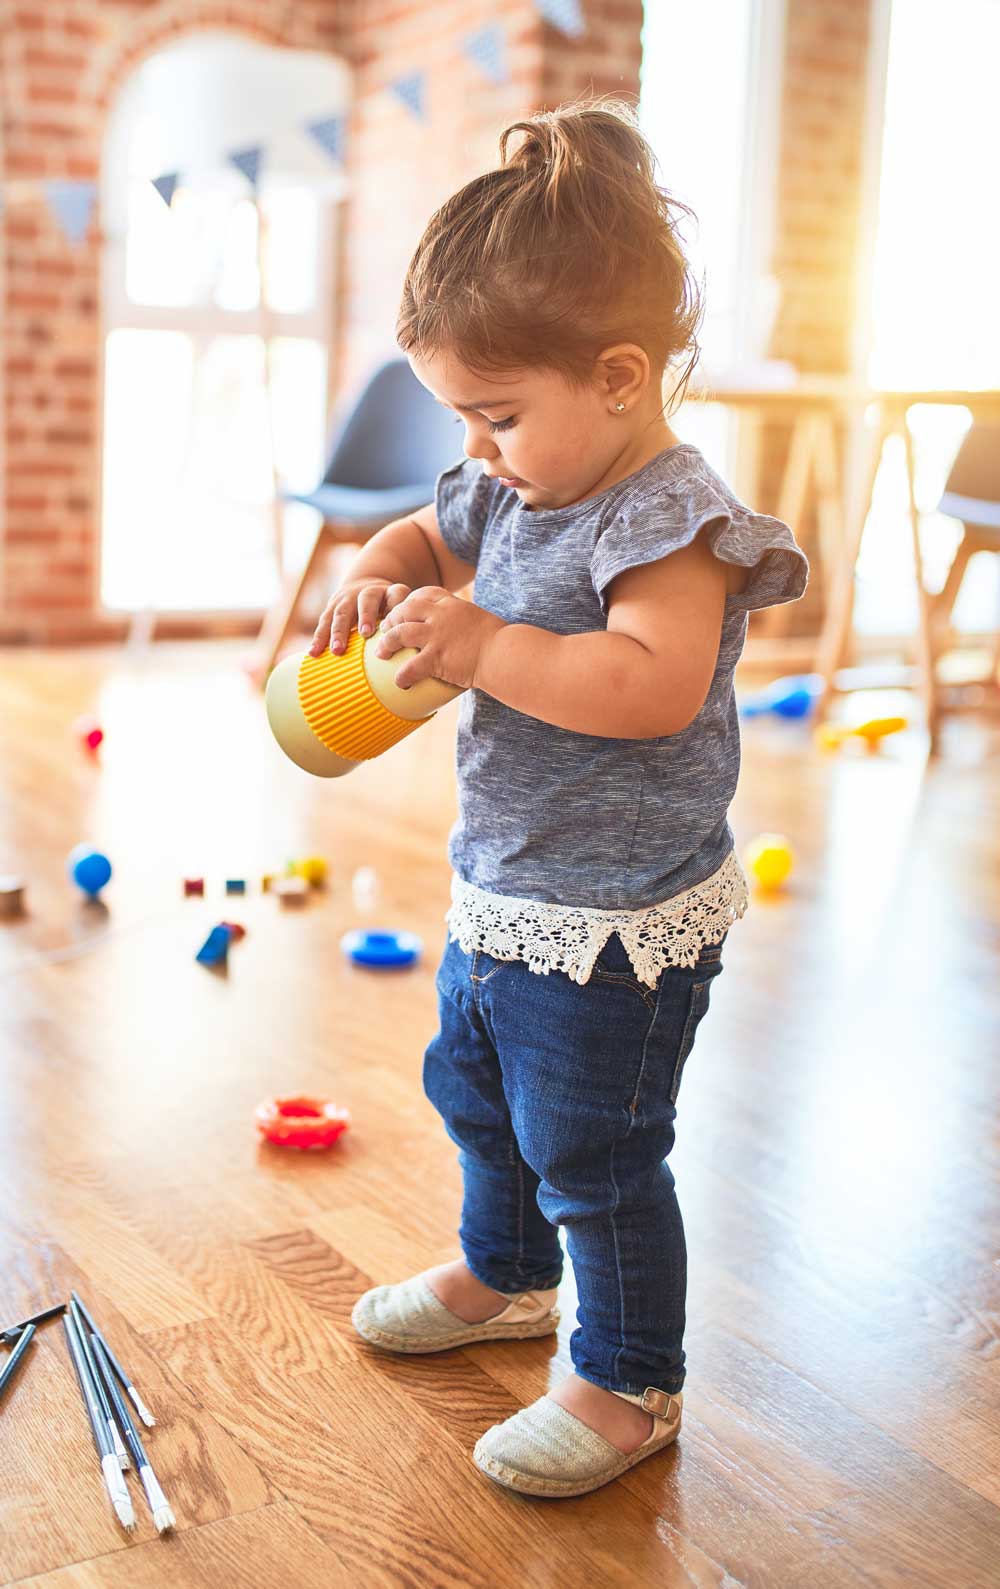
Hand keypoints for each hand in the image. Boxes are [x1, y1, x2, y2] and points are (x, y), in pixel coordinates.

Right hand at [309, 579, 411, 657]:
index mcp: (390, 592)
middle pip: (367, 600)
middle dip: (365, 616)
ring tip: (338, 650)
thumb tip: (417, 658)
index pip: (397, 593)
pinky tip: (314, 653)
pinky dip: (318, 637)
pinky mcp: (332, 606)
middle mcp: (368, 592)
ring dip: (339, 631)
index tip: (395, 621)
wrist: (365, 585)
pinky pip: (324, 621)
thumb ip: (406, 626)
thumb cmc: (389, 610)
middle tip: (365, 633)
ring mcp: (348, 597)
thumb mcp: (400, 609)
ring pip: (342, 612)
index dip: (396, 605)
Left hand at [374, 586, 505, 690]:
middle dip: (391, 621)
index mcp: (451, 604)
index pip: (422, 594)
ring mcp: (436, 636)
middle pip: (404, 610)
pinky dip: (402, 676)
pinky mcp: (436, 657)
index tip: (403, 612)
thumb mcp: (480, 619)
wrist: (505, 654)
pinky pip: (411, 667)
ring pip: (399, 634)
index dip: (408, 602)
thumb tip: (463, 631)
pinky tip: (400, 683)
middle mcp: (440, 615)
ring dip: (387, 644)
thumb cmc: (499, 641)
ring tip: (381, 654)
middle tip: (385, 632)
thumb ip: (465, 621)